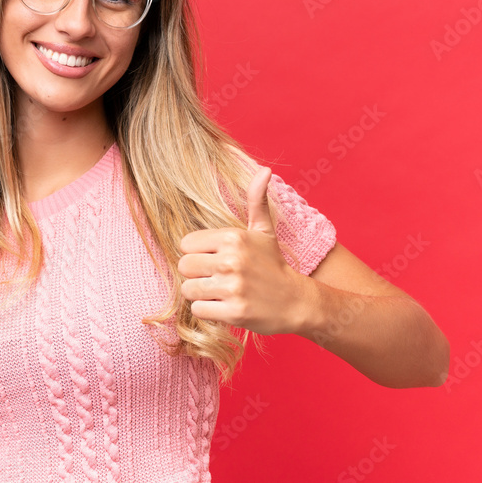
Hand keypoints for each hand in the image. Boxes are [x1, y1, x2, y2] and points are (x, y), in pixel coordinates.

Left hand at [178, 166, 313, 334]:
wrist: (297, 302)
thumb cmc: (273, 265)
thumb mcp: (264, 231)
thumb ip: (257, 200)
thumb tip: (264, 170)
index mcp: (233, 237)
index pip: (185, 244)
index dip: (197, 253)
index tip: (214, 259)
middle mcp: (232, 260)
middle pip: (184, 266)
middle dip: (196, 274)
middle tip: (216, 278)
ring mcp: (233, 287)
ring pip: (188, 289)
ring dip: (200, 295)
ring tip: (220, 293)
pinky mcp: (234, 312)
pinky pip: (198, 310)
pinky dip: (208, 312)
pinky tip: (225, 307)